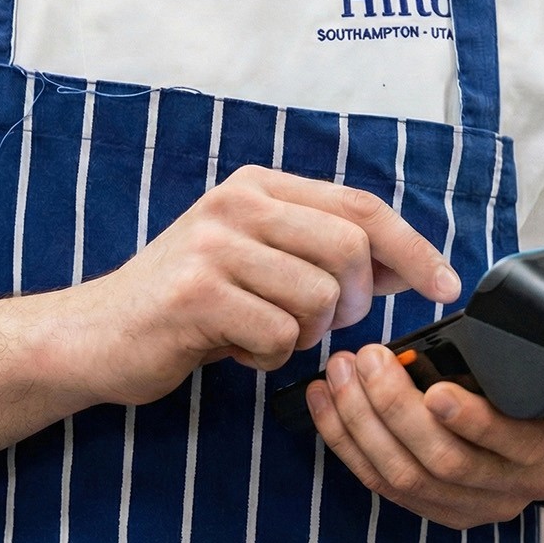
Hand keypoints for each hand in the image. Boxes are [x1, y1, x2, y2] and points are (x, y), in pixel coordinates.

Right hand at [77, 166, 458, 406]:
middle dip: (352, 302)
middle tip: (318, 323)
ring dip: (304, 334)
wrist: (98, 333)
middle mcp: (237, 203)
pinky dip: (268, 357)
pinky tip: (234, 349)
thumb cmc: (187, 302)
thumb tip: (407, 266)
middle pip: (350, 249)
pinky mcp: (197, 293)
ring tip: (262, 332)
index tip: (445, 284)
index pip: (360, 206)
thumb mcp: (256, 258)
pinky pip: (280, 335)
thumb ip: (322, 253)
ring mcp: (214, 245)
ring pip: (320, 298)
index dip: (413, 247)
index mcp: (257, 185)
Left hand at [307, 343, 543, 529]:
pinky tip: (325, 404)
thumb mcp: (538, 372)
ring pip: (407, 478)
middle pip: (447, 462)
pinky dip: (348, 443)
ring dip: (361, 423)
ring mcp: (476, 507)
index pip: (513, 441)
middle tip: (367, 359)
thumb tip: (435, 337)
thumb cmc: (536, 394)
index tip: (437, 390)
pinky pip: (384, 486)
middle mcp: (515, 485)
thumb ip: (500, 362)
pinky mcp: (441, 513)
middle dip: (395, 408)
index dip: (473, 421)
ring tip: (338, 376)